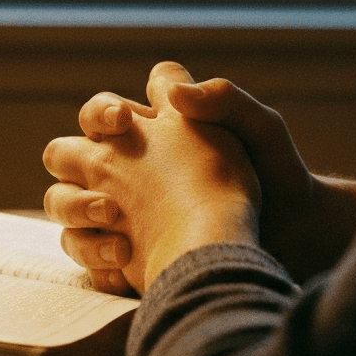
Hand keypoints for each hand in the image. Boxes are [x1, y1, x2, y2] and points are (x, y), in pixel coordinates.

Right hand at [43, 62, 260, 294]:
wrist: (293, 237)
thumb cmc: (280, 177)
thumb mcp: (261, 130)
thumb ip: (223, 100)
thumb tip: (177, 94)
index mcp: (157, 131)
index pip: (106, 109)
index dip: (104, 111)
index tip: (126, 122)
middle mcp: (131, 168)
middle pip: (67, 152)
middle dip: (74, 155)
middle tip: (108, 169)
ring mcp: (123, 213)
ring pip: (62, 202)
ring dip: (76, 207)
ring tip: (116, 219)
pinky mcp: (124, 255)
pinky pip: (83, 252)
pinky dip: (95, 255)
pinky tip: (127, 261)